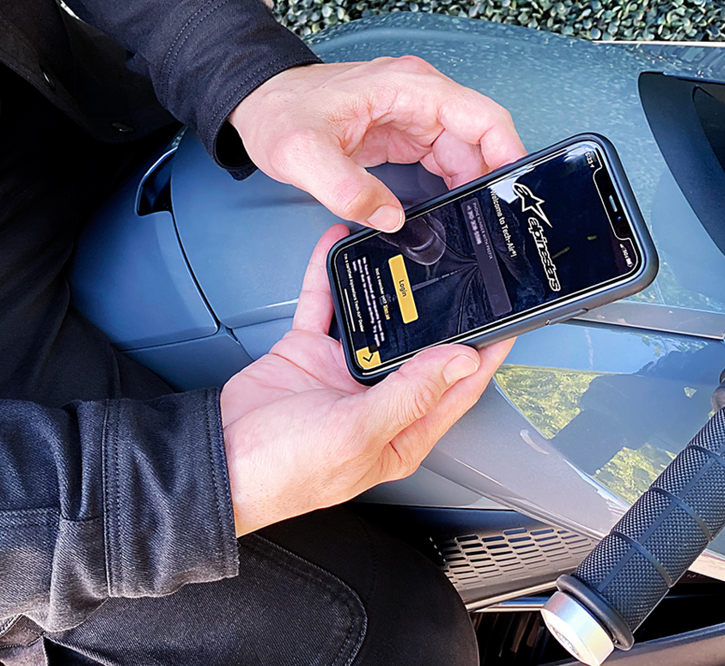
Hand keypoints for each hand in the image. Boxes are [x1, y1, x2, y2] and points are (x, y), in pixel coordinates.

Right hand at [220, 225, 512, 535]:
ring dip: (385, 290)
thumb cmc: (285, 472)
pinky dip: (330, 277)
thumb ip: (411, 393)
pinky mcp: (309, 353)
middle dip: (439, 313)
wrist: (218, 459)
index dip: (484, 357)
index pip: (456, 389)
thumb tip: (460, 362)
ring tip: (404, 256)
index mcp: (402, 433)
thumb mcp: (359, 433)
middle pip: (420, 349)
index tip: (506, 323)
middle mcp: (377, 402)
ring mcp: (342, 374)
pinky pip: (325, 307)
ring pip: (375, 321)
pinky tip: (339, 251)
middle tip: (459, 273)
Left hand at [229, 56, 525, 231]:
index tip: (513, 191)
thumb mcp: (303, 153)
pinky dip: (451, 186)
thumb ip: (345, 188)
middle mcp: (420, 97)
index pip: (482, 116)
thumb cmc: (279, 112)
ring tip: (472, 226)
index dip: (507, 153)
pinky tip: (450, 213)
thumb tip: (390, 218)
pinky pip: (443, 161)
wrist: (258, 105)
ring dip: (471, 187)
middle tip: (491, 225)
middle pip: (480, 139)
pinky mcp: (404, 135)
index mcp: (409, 87)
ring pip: (465, 153)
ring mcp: (414, 116)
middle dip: (490, 180)